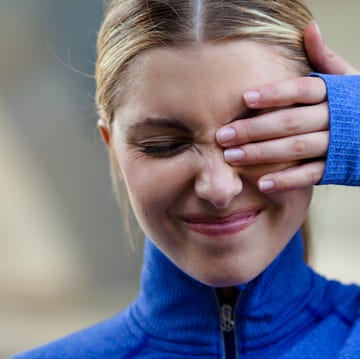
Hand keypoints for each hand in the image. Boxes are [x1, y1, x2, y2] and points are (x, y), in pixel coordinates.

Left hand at [216, 22, 358, 192]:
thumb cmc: (355, 102)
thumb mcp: (345, 78)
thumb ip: (325, 58)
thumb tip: (309, 28)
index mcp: (332, 93)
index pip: (300, 91)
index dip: (273, 94)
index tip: (244, 98)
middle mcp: (333, 118)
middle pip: (290, 122)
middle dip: (254, 130)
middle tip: (222, 136)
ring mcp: (335, 144)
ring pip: (296, 148)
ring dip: (262, 154)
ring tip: (232, 157)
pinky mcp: (335, 167)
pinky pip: (311, 175)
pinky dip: (287, 180)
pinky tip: (262, 183)